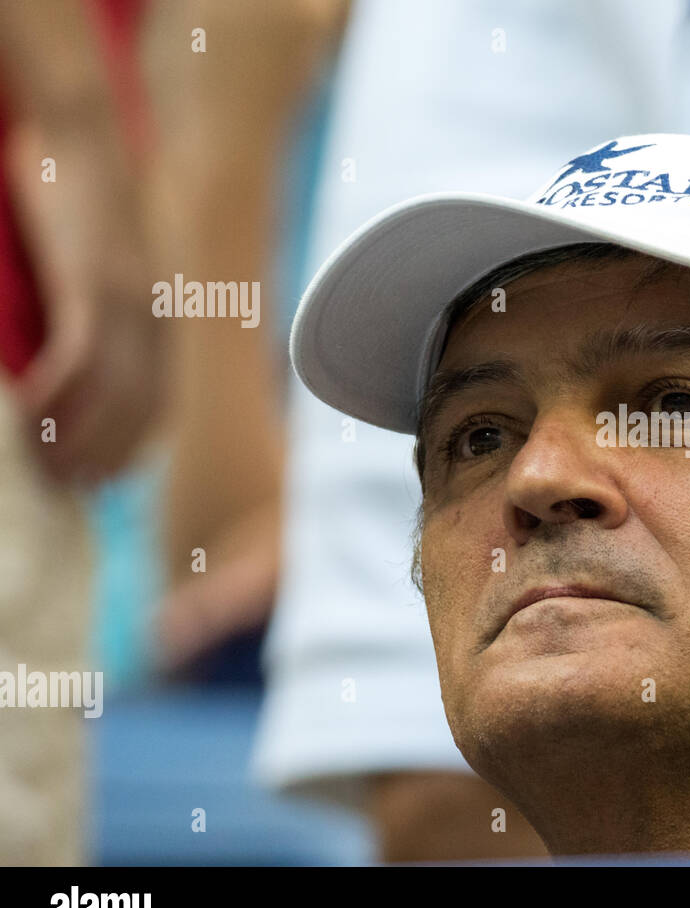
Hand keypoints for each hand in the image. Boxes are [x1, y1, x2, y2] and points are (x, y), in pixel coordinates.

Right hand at [3, 122, 162, 485]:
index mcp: (166, 323)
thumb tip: (84, 362)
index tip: (103, 480)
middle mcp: (159, 323)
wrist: (86, 140)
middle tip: (66, 489)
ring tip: (42, 470)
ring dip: (75, 441)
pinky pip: (79, 362)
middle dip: (104, 459)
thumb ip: (106, 318)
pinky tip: (27, 419)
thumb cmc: (86, 203)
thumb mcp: (105, 271)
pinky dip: (54, 398)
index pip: (160, 408)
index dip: (131, 450)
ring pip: (110, 399)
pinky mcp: (97, 287)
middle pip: (140, 415)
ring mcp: (133, 307)